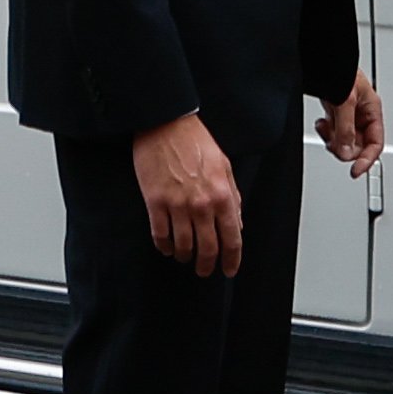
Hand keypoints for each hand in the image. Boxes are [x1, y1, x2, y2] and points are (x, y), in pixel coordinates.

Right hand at [131, 111, 242, 274]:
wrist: (166, 123)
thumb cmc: (194, 140)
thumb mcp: (224, 166)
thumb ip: (232, 196)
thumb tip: (236, 223)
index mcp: (222, 195)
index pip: (232, 239)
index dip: (232, 260)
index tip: (228, 269)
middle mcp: (202, 204)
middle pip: (208, 249)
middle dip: (207, 265)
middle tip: (204, 270)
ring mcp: (177, 205)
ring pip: (183, 247)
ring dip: (185, 257)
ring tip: (185, 257)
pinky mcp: (155, 202)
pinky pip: (160, 236)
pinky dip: (164, 247)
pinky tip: (167, 247)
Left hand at [320, 75, 385, 177]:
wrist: (324, 59)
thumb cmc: (340, 70)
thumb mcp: (346, 100)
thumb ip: (346, 128)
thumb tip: (346, 152)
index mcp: (372, 111)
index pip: (375, 144)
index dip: (367, 159)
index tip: (356, 171)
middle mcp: (361, 115)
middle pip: (358, 146)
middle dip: (345, 147)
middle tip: (334, 143)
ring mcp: (348, 115)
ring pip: (345, 141)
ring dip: (334, 140)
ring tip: (326, 129)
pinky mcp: (336, 113)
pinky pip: (334, 133)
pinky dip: (326, 133)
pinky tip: (322, 123)